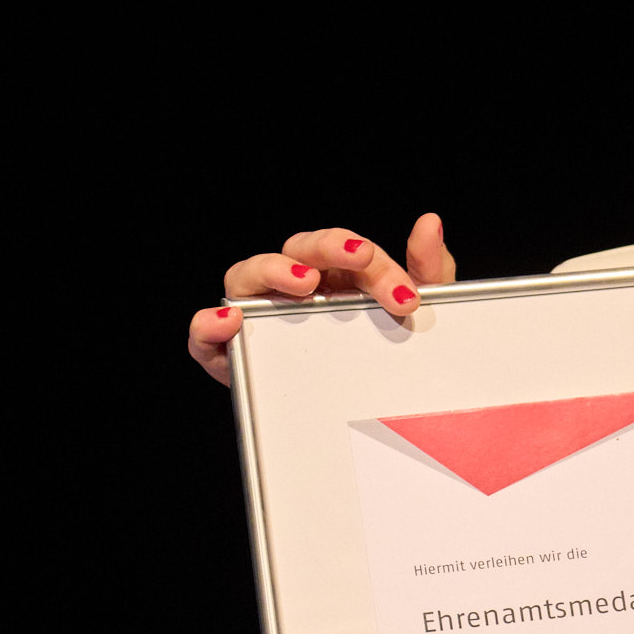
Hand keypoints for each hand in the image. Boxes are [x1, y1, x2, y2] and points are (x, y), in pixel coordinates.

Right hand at [187, 214, 456, 384]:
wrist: (362, 411)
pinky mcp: (231, 353)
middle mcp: (291, 287)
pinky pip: (204, 336)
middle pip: (297, 250)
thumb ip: (426, 269)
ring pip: (245, 276)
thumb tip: (429, 222)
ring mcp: (258, 315)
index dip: (376, 264)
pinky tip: (230, 321)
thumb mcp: (412, 312)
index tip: (407, 295)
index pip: (346, 250)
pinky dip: (209, 325)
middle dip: (328, 248)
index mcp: (334, 274)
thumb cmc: (384, 349)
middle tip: (360, 256)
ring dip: (271, 270)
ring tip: (303, 281)